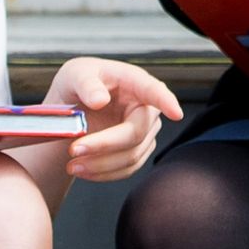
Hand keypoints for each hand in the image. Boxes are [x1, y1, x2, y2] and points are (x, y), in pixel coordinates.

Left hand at [45, 57, 181, 181]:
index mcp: (134, 82)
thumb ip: (86, 84)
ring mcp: (145, 131)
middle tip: (74, 150)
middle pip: (135, 133)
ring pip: (130, 156)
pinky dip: (103, 173)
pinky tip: (83, 170)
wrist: (74, 105)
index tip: (176, 113)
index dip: (166, 102)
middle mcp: (146, 107)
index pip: (153, 91)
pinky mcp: (138, 151)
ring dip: (99, 165)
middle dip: (104, 145)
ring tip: (72, 165)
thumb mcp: (75, 74)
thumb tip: (100, 100)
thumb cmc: (79, 83)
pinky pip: (126, 169)